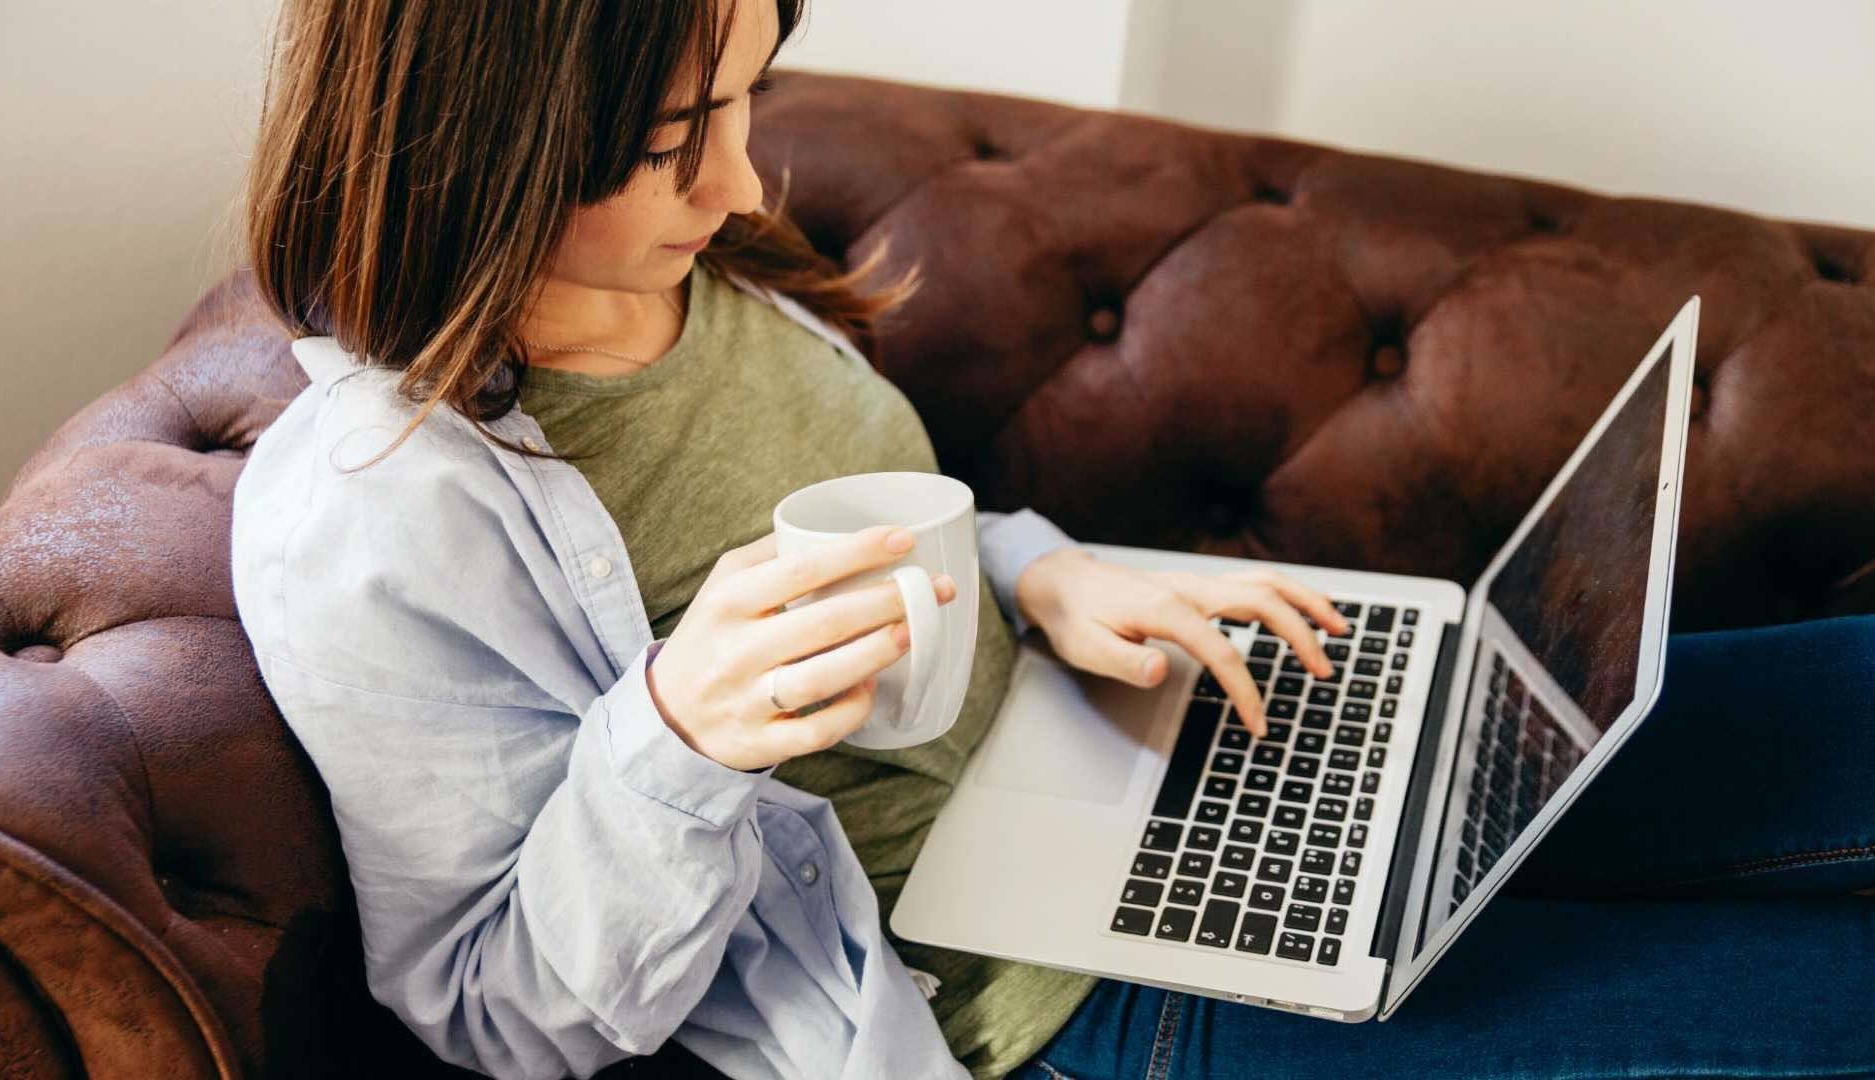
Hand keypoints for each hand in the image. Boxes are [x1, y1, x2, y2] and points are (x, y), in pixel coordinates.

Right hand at [645, 524, 958, 770]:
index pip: (801, 570)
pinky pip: (817, 731)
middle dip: (886, 602)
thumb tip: (834, 527)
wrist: (666, 715)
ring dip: (874, 654)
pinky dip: (851, 710)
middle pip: (823, 623)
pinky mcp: (759, 744)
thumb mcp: (723, 586)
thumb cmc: (712, 637)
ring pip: (822, 678)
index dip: (856, 552)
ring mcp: (747, 701)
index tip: (902, 539)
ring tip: (912, 632)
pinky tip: (871, 687)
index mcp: (729, 602)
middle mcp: (736, 651)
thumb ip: (770, 555)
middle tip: (933, 588)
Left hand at [1014, 549, 1347, 735]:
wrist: (1061, 581)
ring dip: (1305, 602)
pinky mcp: (1199, 585)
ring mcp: (1197, 582)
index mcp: (1165, 606)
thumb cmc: (1074, 616)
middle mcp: (1189, 587)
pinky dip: (1287, 594)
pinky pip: (1253, 582)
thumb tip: (1160, 671)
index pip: (1221, 650)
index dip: (1244, 689)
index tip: (1258, 723)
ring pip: (1265, 582)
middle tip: (1323, 671)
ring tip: (1339, 628)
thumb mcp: (1085, 647)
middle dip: (1298, 635)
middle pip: (1260, 600)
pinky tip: (1305, 610)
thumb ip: (1122, 662)